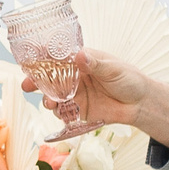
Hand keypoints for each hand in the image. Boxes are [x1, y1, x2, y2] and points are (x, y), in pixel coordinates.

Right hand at [23, 49, 168, 145]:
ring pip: (54, 96)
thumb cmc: (129, 79)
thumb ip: (96, 64)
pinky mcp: (79, 110)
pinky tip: (62, 114)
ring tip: (50, 103)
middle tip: (28, 86)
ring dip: (48, 100)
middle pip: (50, 78)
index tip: (31, 64)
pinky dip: (59, 113)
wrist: (140, 103)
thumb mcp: (113, 69)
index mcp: (82, 60)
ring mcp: (76, 94)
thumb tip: (80, 55)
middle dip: (37, 82)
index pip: (58, 58)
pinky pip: (64, 112)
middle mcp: (75, 76)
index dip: (43, 60)